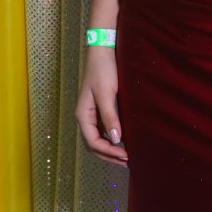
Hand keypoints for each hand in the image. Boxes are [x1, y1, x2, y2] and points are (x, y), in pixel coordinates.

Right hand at [76, 47, 126, 165]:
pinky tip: (125, 140)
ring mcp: (92, 113)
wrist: (104, 50)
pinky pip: (104, 130)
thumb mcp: (107, 94)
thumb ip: (110, 117)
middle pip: (94, 144)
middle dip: (110, 155)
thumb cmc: (104, 70)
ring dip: (111, 149)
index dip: (109, 152)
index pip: (93, 143)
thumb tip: (115, 140)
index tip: (126, 156)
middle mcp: (86, 117)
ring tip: (127, 155)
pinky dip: (112, 138)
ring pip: (99, 138)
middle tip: (128, 161)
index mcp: (83, 115)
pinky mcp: (100, 108)